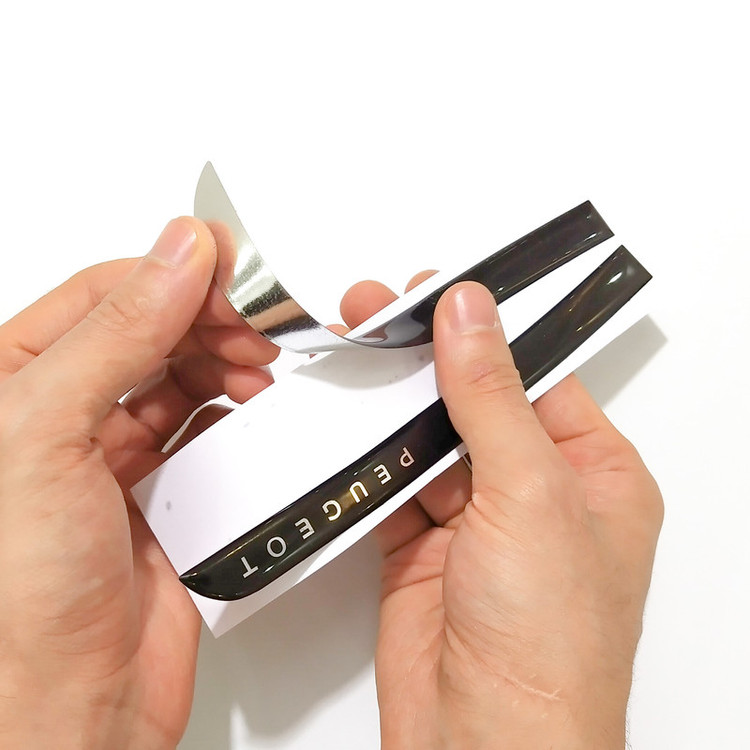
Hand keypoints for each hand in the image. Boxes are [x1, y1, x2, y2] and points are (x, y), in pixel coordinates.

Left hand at [0, 219, 278, 748]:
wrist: (70, 706)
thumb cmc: (17, 596)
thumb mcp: (46, 433)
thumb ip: (116, 335)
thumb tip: (175, 256)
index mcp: (11, 387)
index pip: (100, 296)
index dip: (168, 275)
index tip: (226, 269)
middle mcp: (60, 417)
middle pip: (148, 332)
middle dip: (206, 320)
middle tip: (253, 325)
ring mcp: (113, 455)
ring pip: (181, 377)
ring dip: (224, 363)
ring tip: (255, 367)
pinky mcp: (161, 492)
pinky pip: (205, 429)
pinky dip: (234, 412)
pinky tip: (247, 409)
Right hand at [340, 277, 662, 748]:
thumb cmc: (550, 648)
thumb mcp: (530, 494)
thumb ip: (491, 397)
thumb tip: (471, 315)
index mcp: (591, 472)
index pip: (535, 375)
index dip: (485, 330)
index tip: (438, 292)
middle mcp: (535, 493)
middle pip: (473, 401)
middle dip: (423, 359)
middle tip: (378, 312)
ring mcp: (476, 521)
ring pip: (425, 439)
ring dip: (388, 405)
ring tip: (352, 356)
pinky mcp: (423, 548)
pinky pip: (390, 484)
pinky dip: (364, 458)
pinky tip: (344, 424)